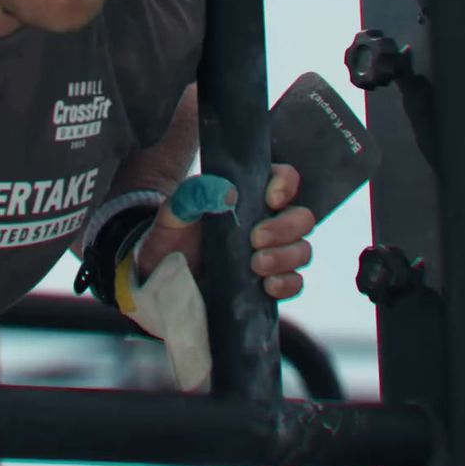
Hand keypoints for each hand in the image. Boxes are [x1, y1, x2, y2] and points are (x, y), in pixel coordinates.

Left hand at [135, 163, 315, 300]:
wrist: (161, 278)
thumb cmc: (171, 238)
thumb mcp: (174, 212)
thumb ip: (194, 194)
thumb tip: (226, 193)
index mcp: (250, 197)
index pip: (284, 179)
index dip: (285, 185)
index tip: (270, 199)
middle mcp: (267, 223)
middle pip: (302, 218)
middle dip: (284, 228)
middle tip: (255, 239)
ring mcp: (272, 254)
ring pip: (302, 250)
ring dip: (285, 257)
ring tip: (256, 265)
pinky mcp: (269, 284)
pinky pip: (296, 283)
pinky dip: (287, 284)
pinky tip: (267, 286)